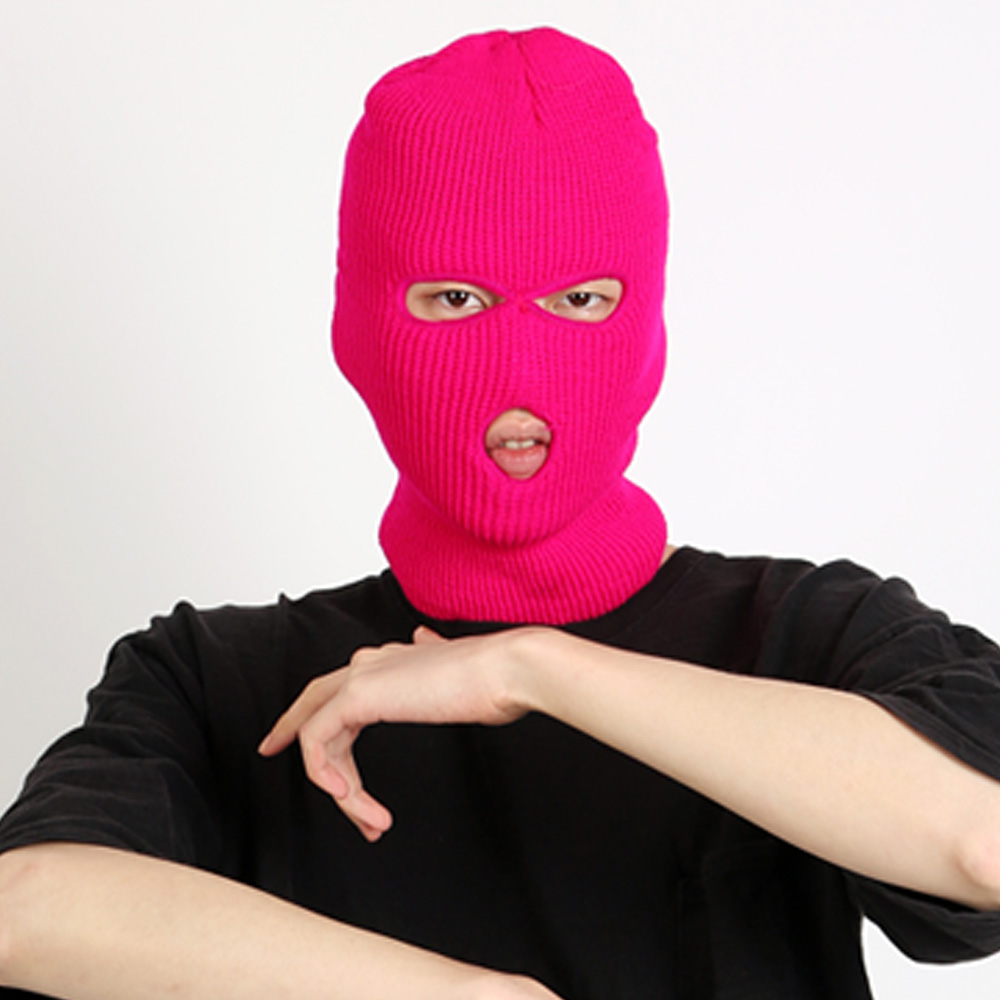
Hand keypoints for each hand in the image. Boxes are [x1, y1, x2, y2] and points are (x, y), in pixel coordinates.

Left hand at [258, 627, 537, 840]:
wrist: (508, 670)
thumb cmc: (496, 681)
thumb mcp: (457, 671)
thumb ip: (432, 654)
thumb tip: (423, 636)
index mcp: (392, 659)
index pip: (340, 686)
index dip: (315, 709)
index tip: (300, 735)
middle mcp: (371, 662)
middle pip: (314, 702)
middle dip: (291, 729)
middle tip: (270, 750)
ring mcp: (362, 675)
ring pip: (319, 733)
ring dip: (340, 787)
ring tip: (372, 822)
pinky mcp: (359, 694)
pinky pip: (319, 740)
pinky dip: (326, 773)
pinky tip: (350, 797)